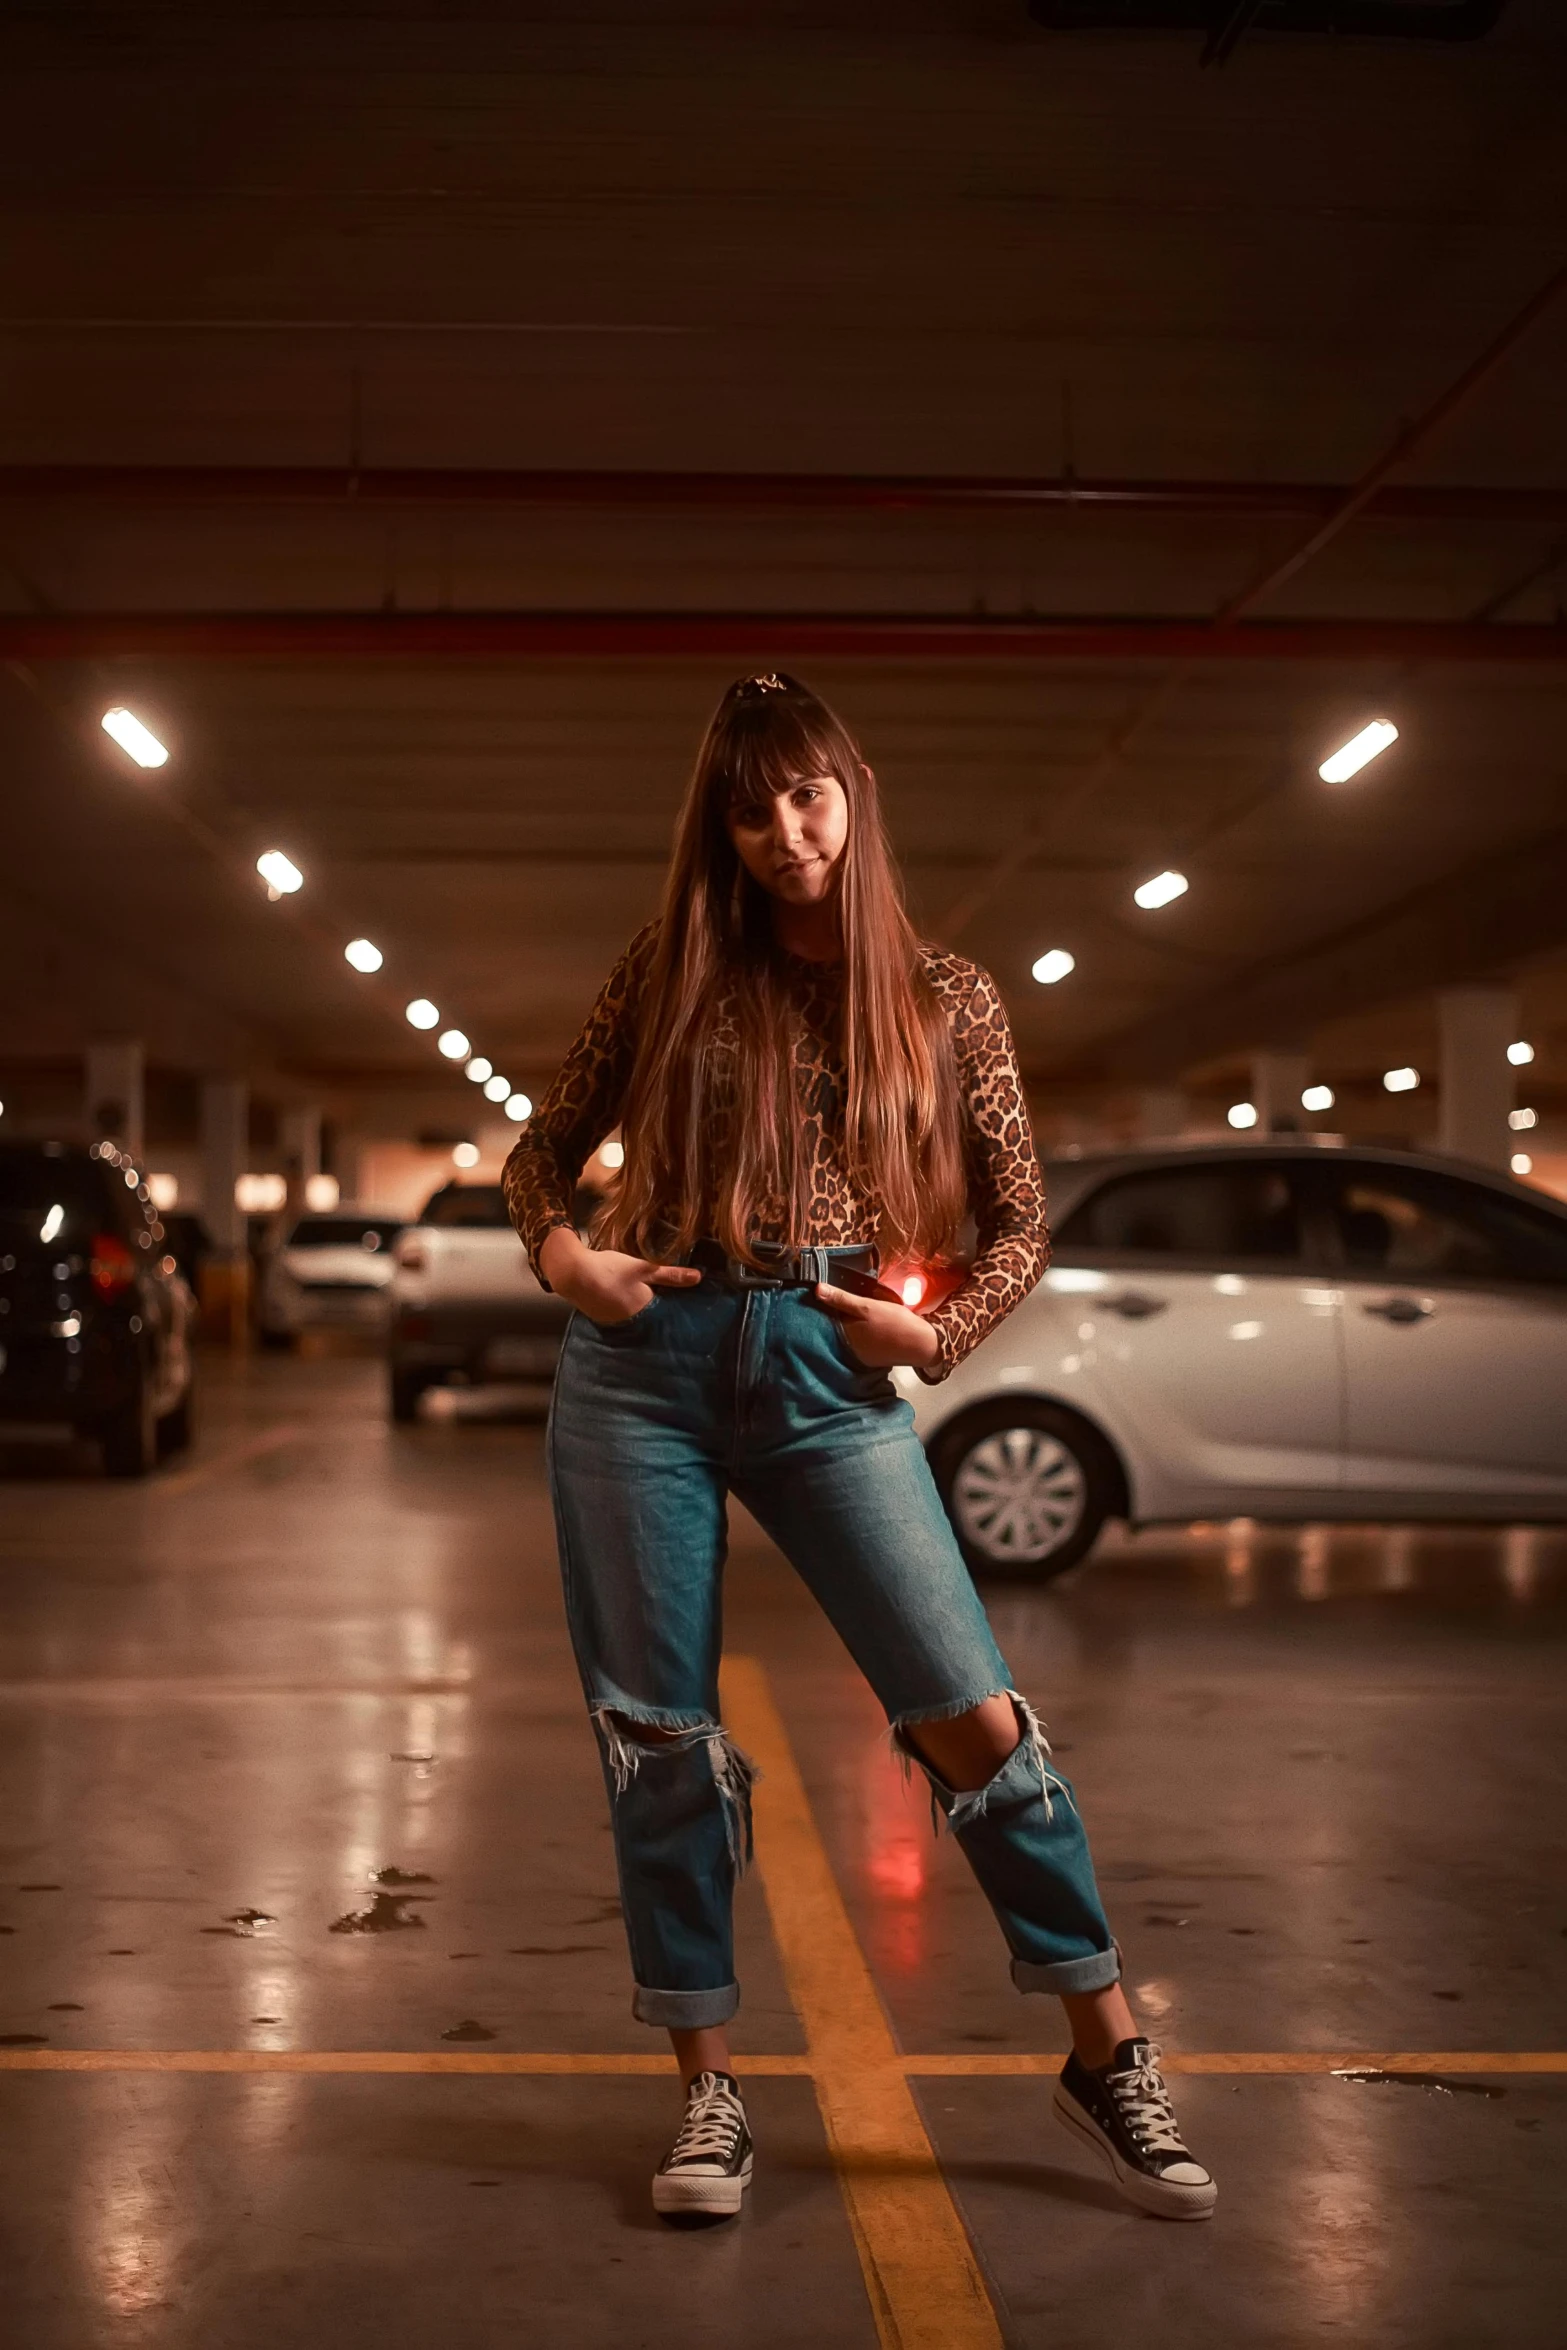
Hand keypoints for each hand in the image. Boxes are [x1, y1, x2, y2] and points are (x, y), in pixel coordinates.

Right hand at [539, 1227, 701, 1324]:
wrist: (571, 1272)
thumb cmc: (610, 1269)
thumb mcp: (643, 1268)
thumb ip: (671, 1275)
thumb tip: (699, 1278)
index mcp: (643, 1312)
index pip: (666, 1315)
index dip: (675, 1309)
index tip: (687, 1307)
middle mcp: (629, 1323)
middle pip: (650, 1317)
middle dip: (659, 1309)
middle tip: (670, 1299)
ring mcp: (613, 1322)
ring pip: (634, 1316)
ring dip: (641, 1308)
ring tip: (649, 1297)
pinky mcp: (601, 1317)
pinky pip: (620, 1314)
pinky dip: (625, 1306)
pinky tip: (626, 1296)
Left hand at [812, 1281, 940, 1370]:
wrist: (921, 1344)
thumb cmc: (894, 1323)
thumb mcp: (868, 1306)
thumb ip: (842, 1299)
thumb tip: (816, 1289)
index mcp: (844, 1335)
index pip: (823, 1320)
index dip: (819, 1307)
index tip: (814, 1295)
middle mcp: (847, 1348)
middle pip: (832, 1328)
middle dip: (830, 1315)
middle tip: (828, 1297)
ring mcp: (858, 1353)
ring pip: (844, 1334)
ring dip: (843, 1323)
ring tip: (842, 1307)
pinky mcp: (869, 1355)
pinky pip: (855, 1340)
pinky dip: (855, 1331)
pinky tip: (859, 1321)